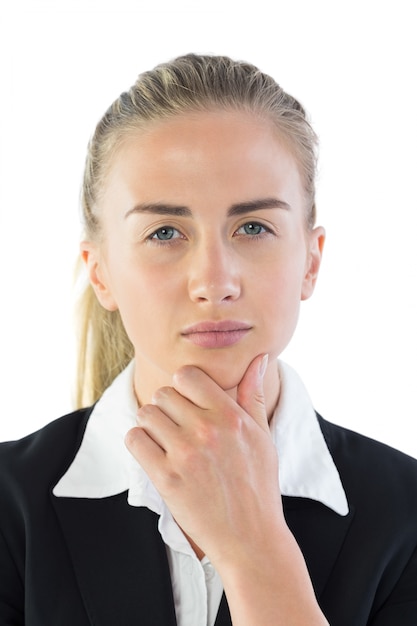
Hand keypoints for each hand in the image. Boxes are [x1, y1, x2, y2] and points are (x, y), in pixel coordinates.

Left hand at [125, 355, 328, 623]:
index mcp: (231, 415)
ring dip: (152, 424)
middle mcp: (206, 430)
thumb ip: (253, 394)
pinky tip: (154, 454)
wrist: (250, 538)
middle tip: (178, 425)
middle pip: (163, 393)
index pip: (187, 375)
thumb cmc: (258, 485)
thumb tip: (259, 358)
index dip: (184, 386)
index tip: (189, 401)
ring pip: (146, 414)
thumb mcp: (262, 436)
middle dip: (167, 406)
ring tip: (166, 440)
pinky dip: (139, 443)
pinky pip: (135, 440)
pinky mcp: (166, 478)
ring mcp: (185, 454)